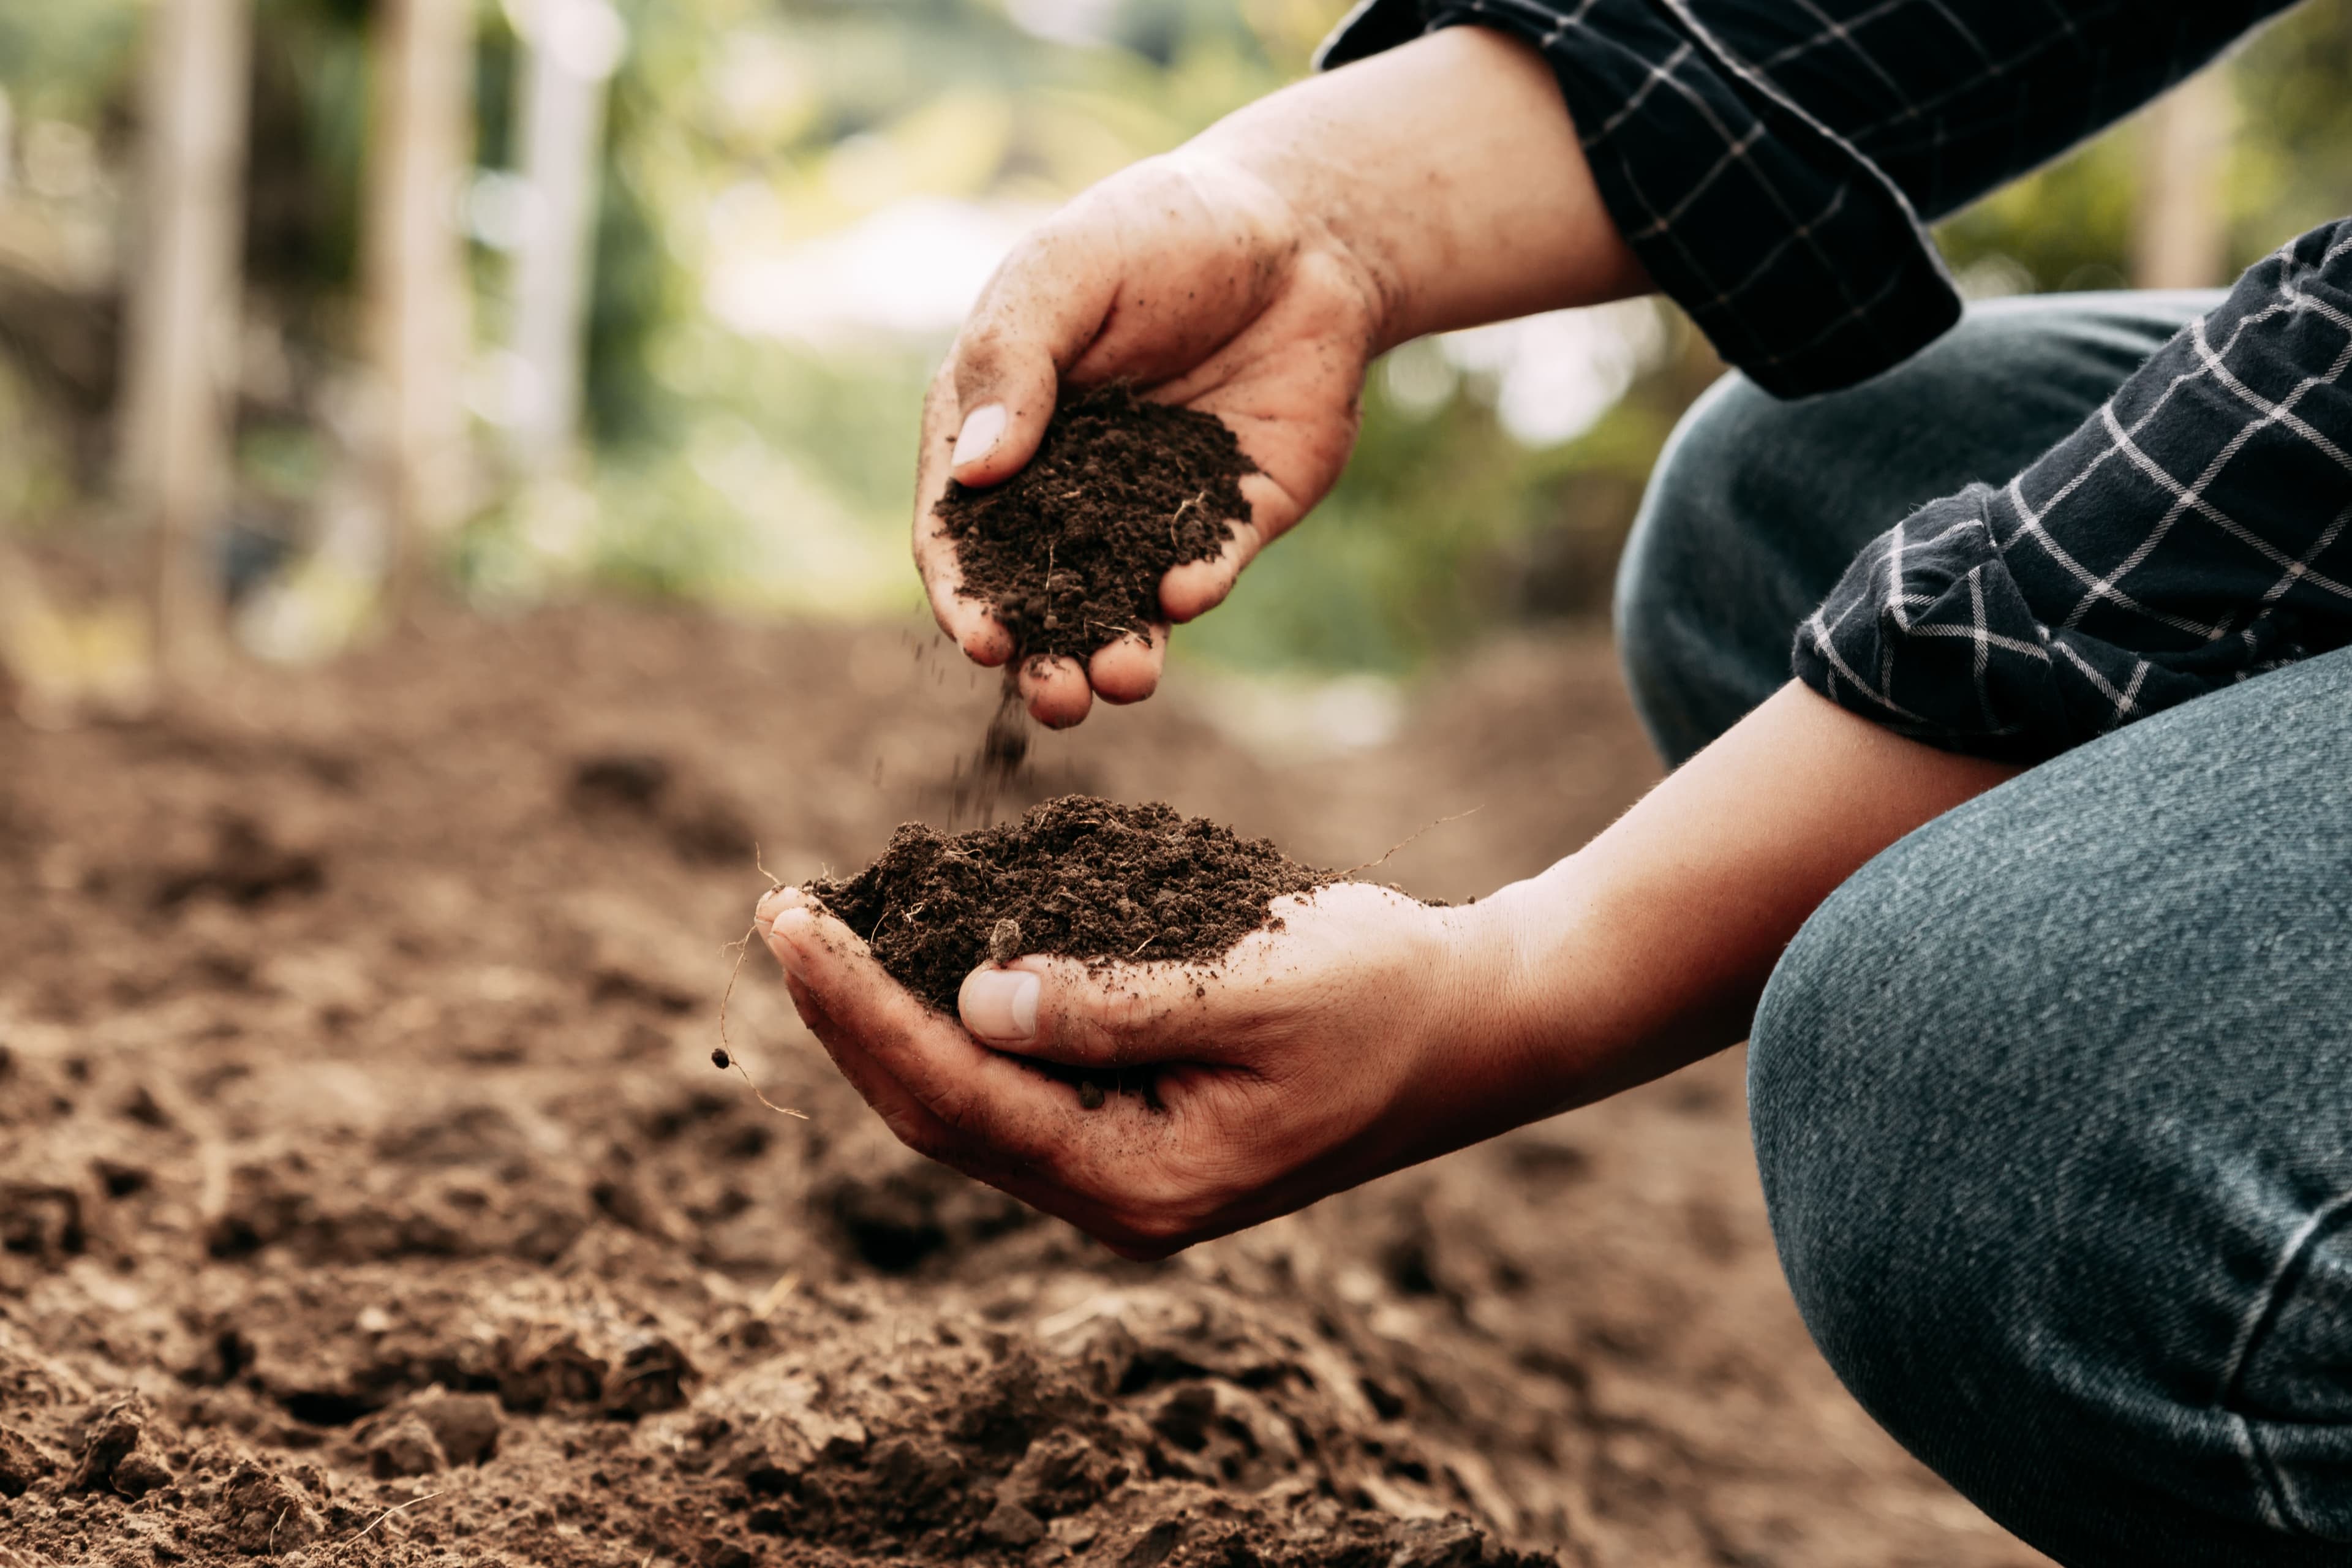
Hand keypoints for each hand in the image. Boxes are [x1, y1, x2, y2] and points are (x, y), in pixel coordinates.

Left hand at [755, 880, 1537, 1256]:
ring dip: (889, 1018)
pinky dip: (955, 1017)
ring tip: (821, 931)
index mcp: (1143, 1181)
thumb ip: (1113, 1003)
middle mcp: (1118, 1195)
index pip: (959, 1096)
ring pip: (966, 1101)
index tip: (796, 920)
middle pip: (939, 1113)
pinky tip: (919, 956)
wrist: (1476, 1025)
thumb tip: (971, 1001)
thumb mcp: (1255, 985)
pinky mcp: (1136, 1125)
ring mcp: (1125, 1169)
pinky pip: (1015, 1081)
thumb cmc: (1385, 993)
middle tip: (782, 911)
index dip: (863, 1008)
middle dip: (851, 1014)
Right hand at [915, 152, 1379, 727]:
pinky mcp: (1230, 517)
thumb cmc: (1158, 231)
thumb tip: (973, 473)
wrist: (1300, 228)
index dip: (964, 593)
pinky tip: (1188, 591)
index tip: (982, 640)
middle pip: (1038, 594)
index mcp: (1000, 430)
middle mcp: (1066, 486)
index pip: (961, 531)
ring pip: (1121, 606)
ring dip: (1117, 651)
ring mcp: (1147, 510)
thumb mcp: (1064, 271)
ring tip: (1125, 678)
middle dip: (1044, 656)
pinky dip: (1193, 586)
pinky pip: (1205, 568)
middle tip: (1058, 697)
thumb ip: (1013, 363)